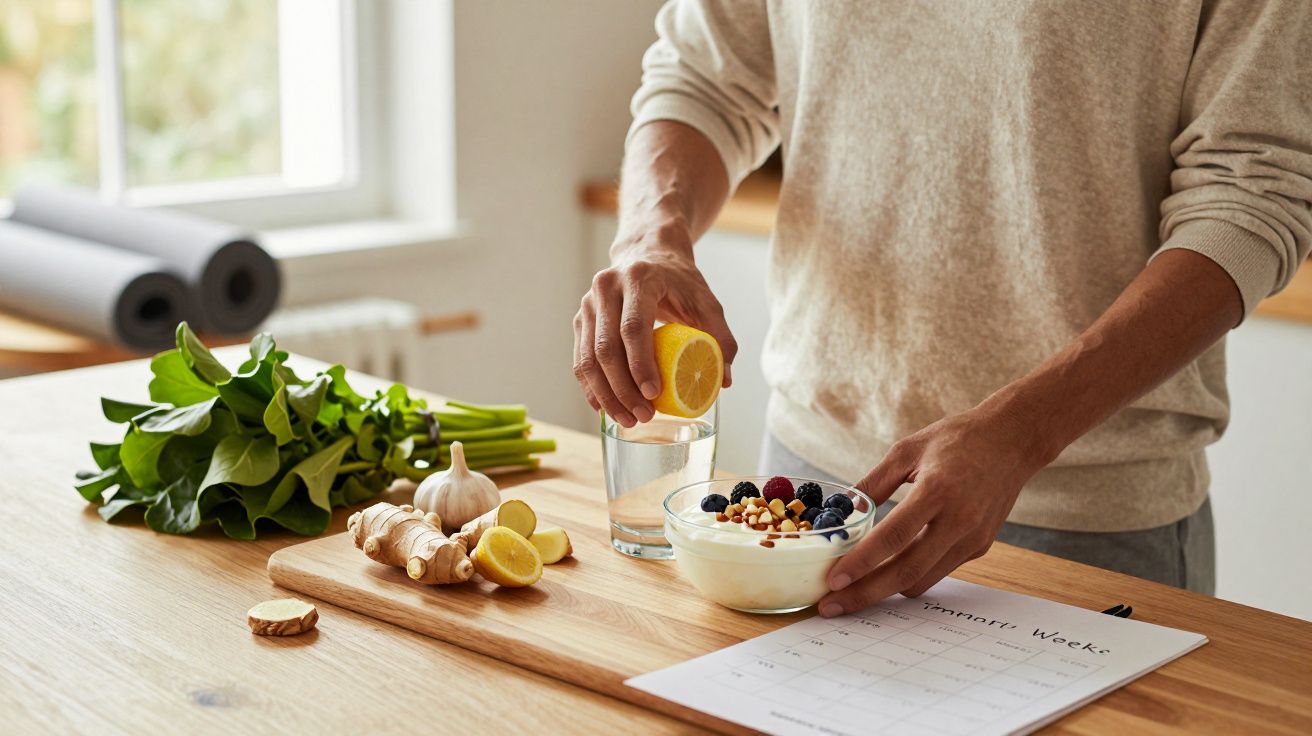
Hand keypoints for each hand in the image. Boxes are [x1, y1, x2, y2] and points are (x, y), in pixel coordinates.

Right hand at [573, 226, 737, 427]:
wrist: (647, 254)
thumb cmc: (679, 282)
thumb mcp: (707, 302)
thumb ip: (721, 338)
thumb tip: (725, 381)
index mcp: (638, 279)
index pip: (633, 326)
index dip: (641, 364)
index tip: (654, 394)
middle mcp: (606, 288)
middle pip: (606, 347)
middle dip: (623, 389)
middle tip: (644, 415)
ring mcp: (588, 304)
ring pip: (588, 358)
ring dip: (606, 395)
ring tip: (629, 419)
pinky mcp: (581, 320)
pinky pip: (581, 360)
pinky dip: (592, 388)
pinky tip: (606, 408)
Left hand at [818, 405, 1053, 616]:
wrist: (1012, 441)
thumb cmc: (957, 439)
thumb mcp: (907, 450)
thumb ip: (874, 482)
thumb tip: (843, 509)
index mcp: (937, 491)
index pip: (893, 537)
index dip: (861, 562)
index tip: (833, 580)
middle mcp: (959, 520)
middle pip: (906, 570)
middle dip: (865, 593)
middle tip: (832, 606)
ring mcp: (973, 538)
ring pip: (922, 579)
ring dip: (885, 590)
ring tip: (851, 593)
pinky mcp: (979, 547)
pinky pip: (937, 571)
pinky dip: (910, 576)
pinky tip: (887, 573)